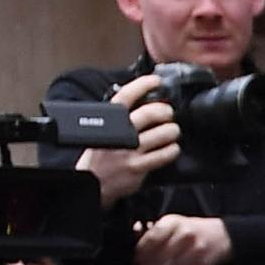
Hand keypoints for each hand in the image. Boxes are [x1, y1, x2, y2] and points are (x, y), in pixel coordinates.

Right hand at [77, 71, 180, 208]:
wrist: (91, 183)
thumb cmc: (100, 155)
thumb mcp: (103, 131)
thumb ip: (120, 118)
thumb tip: (143, 102)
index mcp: (109, 122)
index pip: (126, 96)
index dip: (142, 85)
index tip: (155, 81)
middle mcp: (120, 135)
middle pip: (150, 114)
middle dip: (165, 111)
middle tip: (168, 113)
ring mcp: (130, 151)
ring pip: (162, 134)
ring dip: (172, 130)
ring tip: (172, 131)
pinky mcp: (138, 167)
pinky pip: (164, 155)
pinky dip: (172, 150)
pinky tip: (171, 148)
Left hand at [133, 214, 231, 264]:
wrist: (222, 236)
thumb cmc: (191, 229)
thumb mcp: (173, 223)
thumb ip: (154, 231)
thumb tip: (134, 240)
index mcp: (174, 222)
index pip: (152, 238)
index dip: (141, 251)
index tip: (133, 260)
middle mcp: (184, 235)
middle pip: (159, 255)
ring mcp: (194, 250)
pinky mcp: (201, 264)